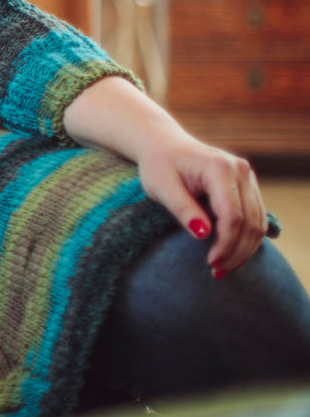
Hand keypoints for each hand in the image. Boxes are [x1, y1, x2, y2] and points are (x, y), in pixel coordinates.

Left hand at [138, 138, 266, 276]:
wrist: (163, 145)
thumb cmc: (158, 165)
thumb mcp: (161, 187)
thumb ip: (183, 209)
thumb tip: (204, 234)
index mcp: (219, 168)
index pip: (233, 216)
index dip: (225, 244)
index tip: (211, 264)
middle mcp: (240, 171)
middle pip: (250, 222)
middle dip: (236, 252)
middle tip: (217, 272)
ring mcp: (248, 177)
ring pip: (258, 223)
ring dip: (244, 249)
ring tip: (223, 268)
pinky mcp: (248, 186)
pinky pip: (255, 218)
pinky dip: (246, 239)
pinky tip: (230, 254)